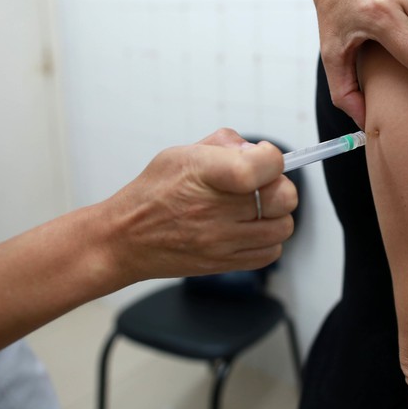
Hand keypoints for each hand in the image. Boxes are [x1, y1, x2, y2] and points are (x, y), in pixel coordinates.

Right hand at [98, 128, 297, 282]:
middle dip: (279, 186)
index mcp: (204, 173)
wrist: (124, 239)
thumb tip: (256, 150)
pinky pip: (271, 253)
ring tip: (256, 209)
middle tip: (263, 185)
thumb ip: (224, 144)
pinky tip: (249, 229)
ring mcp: (221, 241)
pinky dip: (268, 240)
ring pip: (283, 227)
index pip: (263, 165)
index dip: (273, 159)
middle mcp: (215, 209)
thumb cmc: (152, 194)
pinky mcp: (225, 263)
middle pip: (283, 197)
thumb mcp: (181, 153)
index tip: (265, 157)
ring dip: (276, 215)